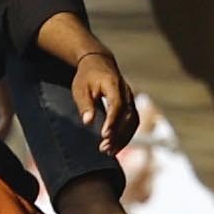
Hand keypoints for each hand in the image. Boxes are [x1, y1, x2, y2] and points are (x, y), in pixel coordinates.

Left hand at [64, 37, 141, 155]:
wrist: (99, 62)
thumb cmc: (86, 76)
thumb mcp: (80, 89)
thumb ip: (85, 105)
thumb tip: (87, 122)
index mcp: (113, 85)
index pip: (117, 105)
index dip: (112, 121)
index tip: (104, 135)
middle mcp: (126, 92)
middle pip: (128, 116)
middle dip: (118, 134)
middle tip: (104, 148)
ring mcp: (130, 98)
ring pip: (133, 121)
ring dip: (123, 138)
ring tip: (109, 151)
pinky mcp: (130, 105)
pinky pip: (132, 122)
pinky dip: (125, 135)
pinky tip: (115, 146)